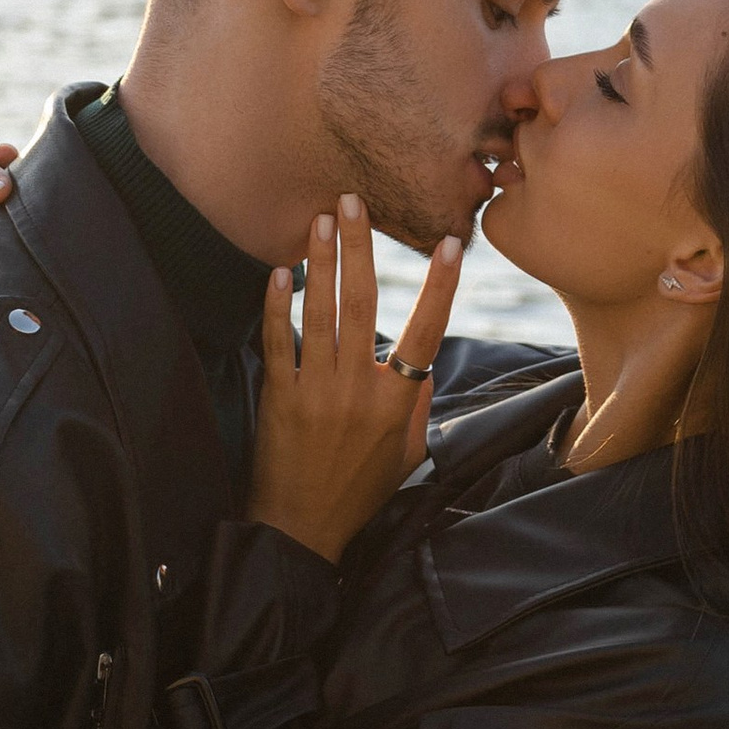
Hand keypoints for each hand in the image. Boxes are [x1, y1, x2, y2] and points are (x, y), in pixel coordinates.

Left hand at [248, 196, 463, 565]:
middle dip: (360, 247)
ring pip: (321, 313)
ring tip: (320, 218)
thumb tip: (423, 365)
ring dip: (322, 261)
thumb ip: (419, 406)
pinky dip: (278, 305)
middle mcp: (358, 391)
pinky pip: (278, 340)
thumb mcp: (408, 454)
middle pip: (364, 303)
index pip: (426, 332)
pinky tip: (281, 272)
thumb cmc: (360, 492)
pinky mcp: (279, 398)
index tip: (451, 243)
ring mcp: (316, 392)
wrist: (302, 528)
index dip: (440, 286)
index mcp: (397, 402)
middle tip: (354, 200)